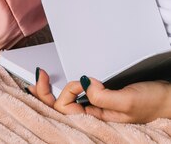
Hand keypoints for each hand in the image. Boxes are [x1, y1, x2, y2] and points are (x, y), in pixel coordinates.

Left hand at [31, 68, 170, 122]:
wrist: (166, 98)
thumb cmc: (152, 103)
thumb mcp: (127, 100)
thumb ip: (104, 96)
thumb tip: (84, 83)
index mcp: (96, 121)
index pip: (64, 110)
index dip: (59, 94)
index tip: (58, 78)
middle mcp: (92, 115)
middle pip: (58, 108)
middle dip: (43, 92)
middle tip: (38, 75)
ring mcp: (94, 108)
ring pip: (64, 102)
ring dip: (50, 90)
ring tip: (42, 77)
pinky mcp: (98, 99)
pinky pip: (75, 95)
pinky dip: (64, 86)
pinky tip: (58, 81)